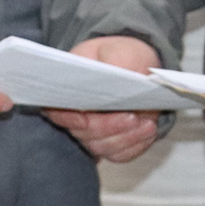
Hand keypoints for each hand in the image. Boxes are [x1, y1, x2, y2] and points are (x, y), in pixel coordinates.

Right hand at [45, 36, 165, 162]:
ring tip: (147, 123)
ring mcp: (93, 132)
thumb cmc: (123, 56)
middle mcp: (77, 114)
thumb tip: (111, 79)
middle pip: (83, 133)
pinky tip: (147, 131)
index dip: (69, 118)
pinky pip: (119, 154)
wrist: (138, 66)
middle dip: (109, 127)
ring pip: (102, 147)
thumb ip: (112, 62)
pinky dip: (135, 146)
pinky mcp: (111, 142)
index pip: (57, 111)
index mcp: (69, 89)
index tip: (87, 118)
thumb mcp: (118, 50)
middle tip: (132, 116)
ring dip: (126, 138)